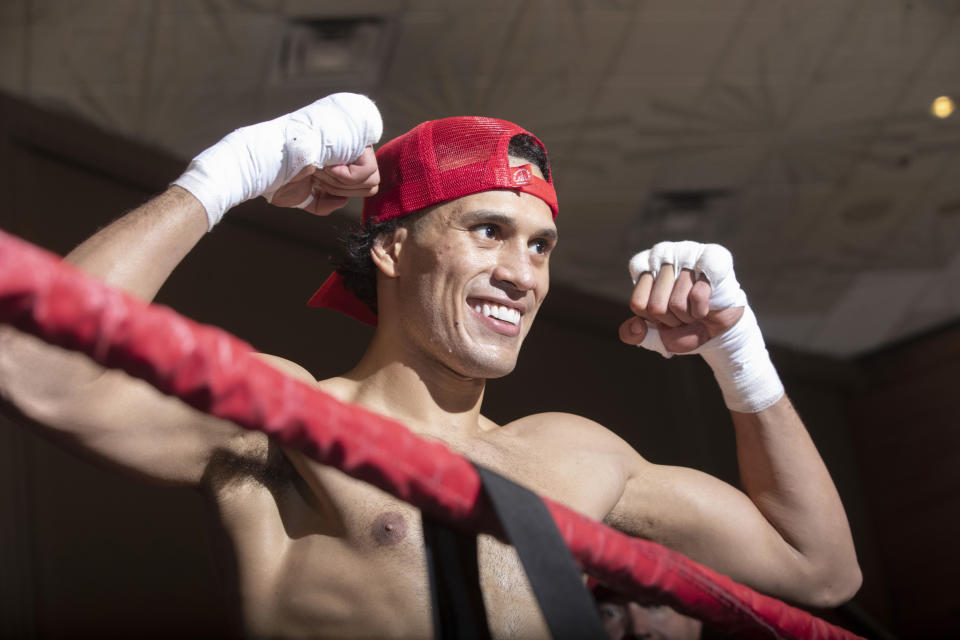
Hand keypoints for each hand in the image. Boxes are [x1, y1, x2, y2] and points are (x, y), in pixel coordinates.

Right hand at [269, 146, 379, 215]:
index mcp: (342, 163)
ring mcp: (355, 145)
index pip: (364, 186)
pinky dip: (347, 177)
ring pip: (372, 179)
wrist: (271, 162)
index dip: (341, 192)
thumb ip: (324, 204)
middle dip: (341, 189)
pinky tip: (330, 165)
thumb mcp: (304, 197)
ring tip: (322, 167)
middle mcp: (351, 152)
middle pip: (370, 186)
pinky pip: (368, 170)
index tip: (318, 182)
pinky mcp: (357, 140)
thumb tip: (343, 201)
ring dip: (341, 183)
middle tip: (318, 174)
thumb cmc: (282, 175)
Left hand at [618, 263, 742, 353]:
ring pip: (676, 304)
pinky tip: (707, 303)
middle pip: (656, 306)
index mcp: (642, 266)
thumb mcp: (655, 333)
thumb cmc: (685, 323)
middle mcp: (661, 253)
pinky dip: (701, 311)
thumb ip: (634, 334)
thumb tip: (636, 326)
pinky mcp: (711, 258)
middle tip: (683, 313)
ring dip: (688, 317)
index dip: (654, 319)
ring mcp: (686, 252)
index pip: (638, 304)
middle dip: (672, 320)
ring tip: (694, 308)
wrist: (720, 324)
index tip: (665, 313)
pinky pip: (697, 297)